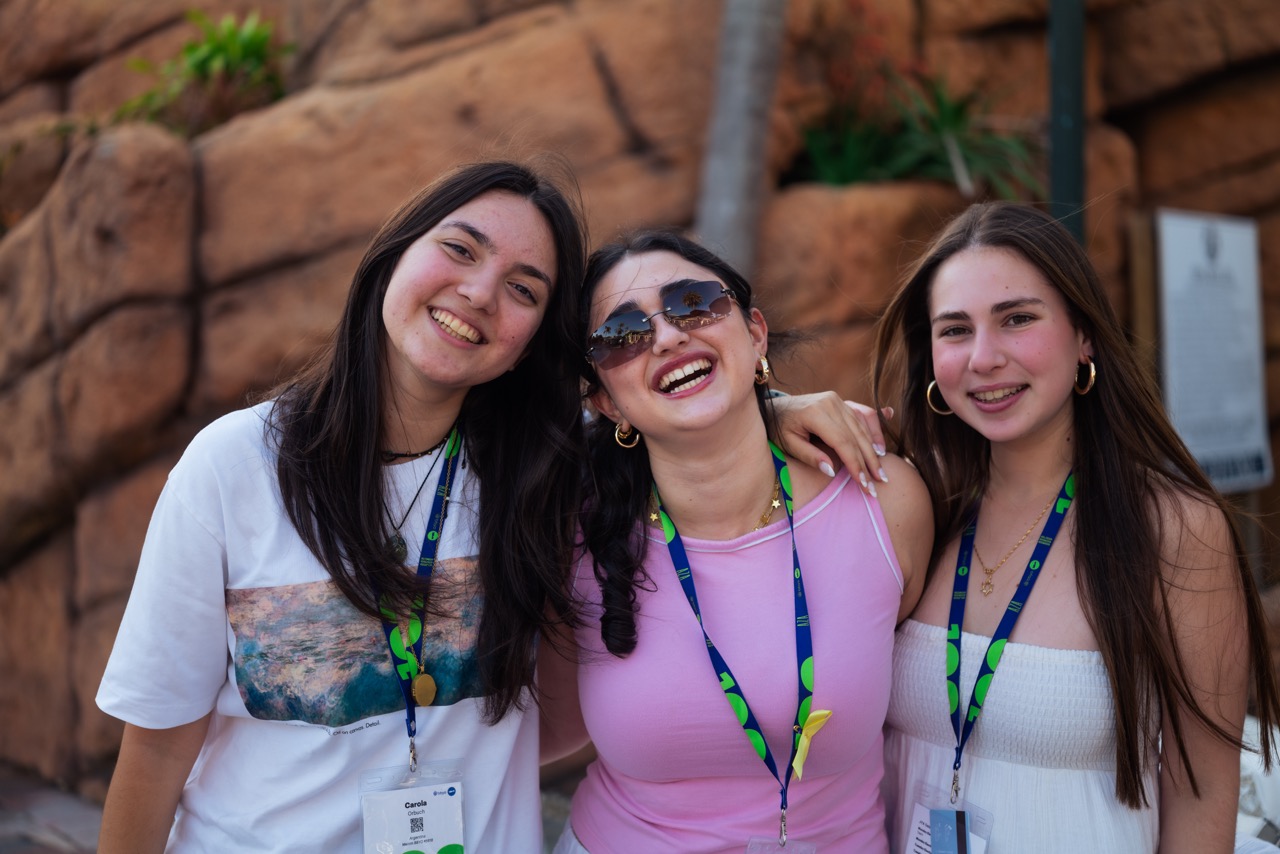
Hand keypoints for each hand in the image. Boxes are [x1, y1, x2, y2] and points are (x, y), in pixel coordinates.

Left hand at [770, 392, 891, 493]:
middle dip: (869, 461)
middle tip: (878, 483)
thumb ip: (809, 456)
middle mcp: (830, 403)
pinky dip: (872, 435)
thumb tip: (831, 470)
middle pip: (856, 436)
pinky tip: (880, 451)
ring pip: (862, 428)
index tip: (864, 483)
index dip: (855, 464)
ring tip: (881, 473)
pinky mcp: (841, 402)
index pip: (842, 442)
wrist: (775, 407)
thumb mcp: (788, 444)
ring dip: (873, 451)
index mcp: (816, 413)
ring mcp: (837, 400)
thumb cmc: (779, 428)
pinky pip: (862, 418)